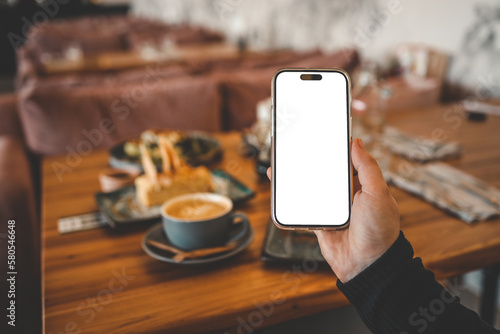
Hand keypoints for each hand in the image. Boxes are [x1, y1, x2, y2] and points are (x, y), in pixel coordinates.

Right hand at [267, 138, 399, 281]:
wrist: (366, 265)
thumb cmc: (379, 231)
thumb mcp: (378, 194)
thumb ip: (368, 167)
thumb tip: (358, 142)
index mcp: (361, 185)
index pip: (346, 161)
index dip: (334, 148)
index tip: (321, 134)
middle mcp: (345, 195)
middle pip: (325, 173)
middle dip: (311, 160)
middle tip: (295, 145)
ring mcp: (331, 209)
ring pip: (311, 188)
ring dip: (298, 177)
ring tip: (283, 162)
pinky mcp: (319, 222)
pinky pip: (302, 207)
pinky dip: (291, 198)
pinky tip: (281, 187)